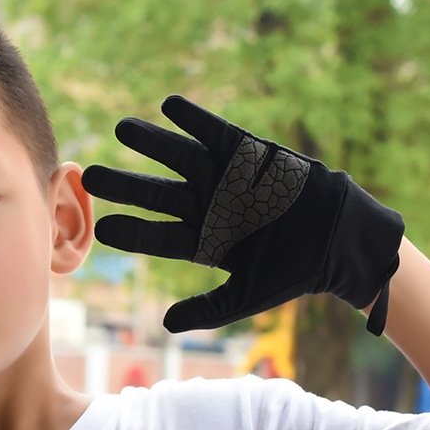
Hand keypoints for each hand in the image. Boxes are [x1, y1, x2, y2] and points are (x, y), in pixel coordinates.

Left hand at [81, 95, 403, 334]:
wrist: (339, 241)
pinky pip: (216, 133)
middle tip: (90, 175)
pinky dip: (195, 119)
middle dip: (124, 184)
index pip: (155, 236)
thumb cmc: (293, 272)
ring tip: (120, 128)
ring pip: (179, 158)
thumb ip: (206, 308)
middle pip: (156, 194)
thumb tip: (163, 324)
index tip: (100, 228)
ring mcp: (226, 179)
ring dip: (151, 143)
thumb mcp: (245, 296)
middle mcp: (207, 207)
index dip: (129, 230)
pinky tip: (169, 105)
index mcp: (202, 242)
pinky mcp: (251, 154)